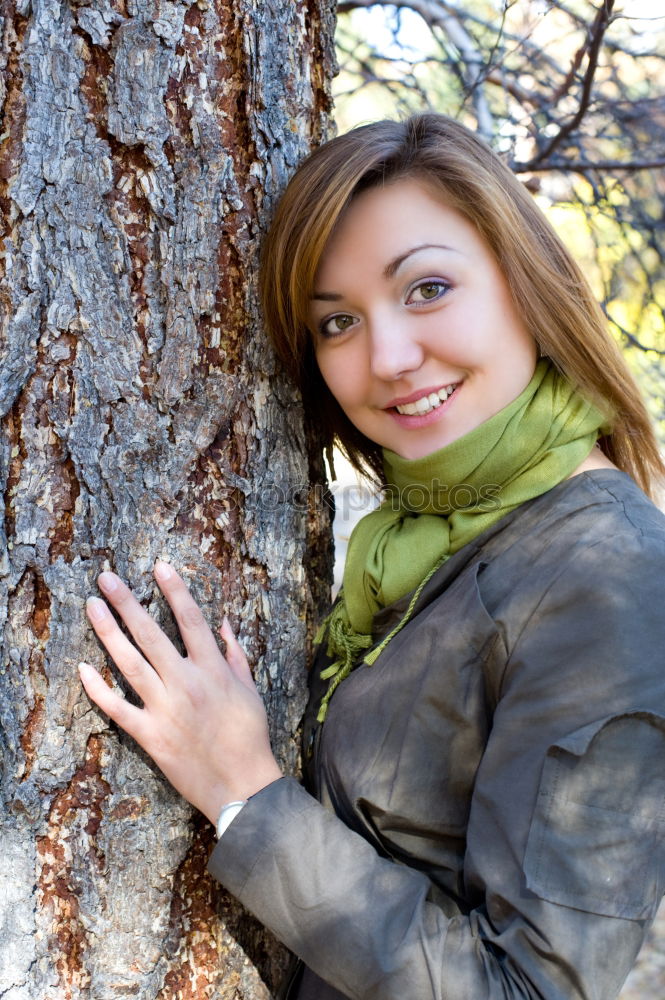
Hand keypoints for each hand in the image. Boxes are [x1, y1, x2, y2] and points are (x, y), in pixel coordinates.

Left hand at [79, 560, 282, 824]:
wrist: (242, 784)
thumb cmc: (249, 735)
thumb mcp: (249, 688)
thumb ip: (234, 653)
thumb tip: (223, 623)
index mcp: (212, 669)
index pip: (191, 619)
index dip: (175, 590)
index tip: (159, 566)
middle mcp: (186, 682)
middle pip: (150, 633)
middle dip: (127, 602)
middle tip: (107, 578)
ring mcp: (165, 708)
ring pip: (129, 663)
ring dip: (108, 632)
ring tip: (92, 607)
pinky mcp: (150, 735)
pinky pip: (118, 708)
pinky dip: (99, 689)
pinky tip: (84, 667)